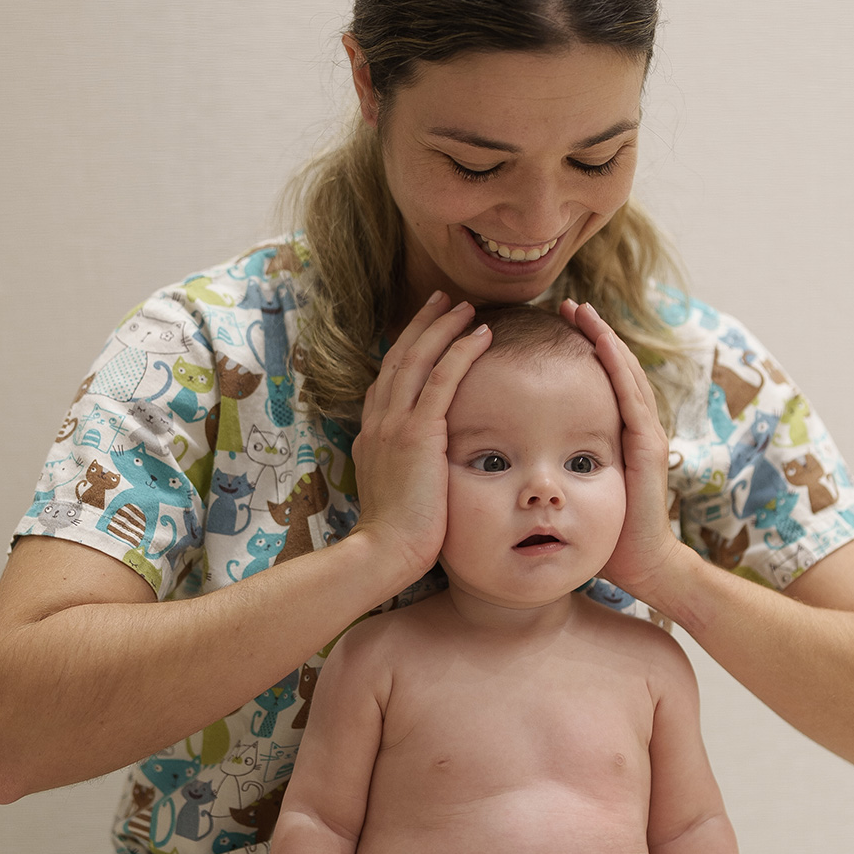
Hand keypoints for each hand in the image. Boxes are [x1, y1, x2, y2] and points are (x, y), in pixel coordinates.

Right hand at [350, 292, 492, 582]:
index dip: (408, 351)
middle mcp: (378, 422)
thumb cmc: (398, 537)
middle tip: (444, 301)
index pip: (390, 381)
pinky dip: (460, 351)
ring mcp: (394, 424)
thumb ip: (410, 471)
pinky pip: (441, 379)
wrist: (383, 552)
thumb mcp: (399, 494)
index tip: (426, 332)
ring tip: (466, 307)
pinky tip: (481, 334)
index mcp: (372, 435)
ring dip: (443, 328)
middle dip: (423, 326)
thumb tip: (427, 469)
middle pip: (400, 358)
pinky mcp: (417, 433)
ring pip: (418, 359)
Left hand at [559, 300, 677, 601]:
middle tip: (568, 304)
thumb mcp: (573, 493)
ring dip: (604, 339)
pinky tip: (602, 343)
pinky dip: (618, 366)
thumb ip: (557, 468)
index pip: (598, 383)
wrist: (639, 567)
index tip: (554, 328)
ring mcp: (645, 435)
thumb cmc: (603, 538)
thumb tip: (519, 459)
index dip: (579, 353)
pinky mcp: (647, 446)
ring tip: (582, 311)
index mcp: (616, 438)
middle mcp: (634, 429)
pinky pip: (632, 396)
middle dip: (592, 334)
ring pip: (625, 373)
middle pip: (614, 368)